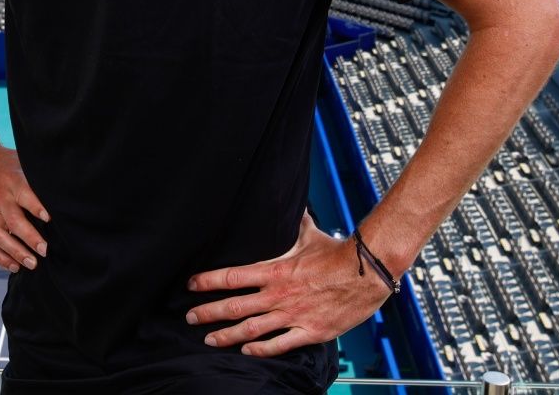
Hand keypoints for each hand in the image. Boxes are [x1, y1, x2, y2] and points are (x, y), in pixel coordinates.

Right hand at [0, 139, 49, 272]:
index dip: (37, 207)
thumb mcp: (22, 162)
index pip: (26, 196)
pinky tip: (13, 266)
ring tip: (31, 263)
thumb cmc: (4, 161)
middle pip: (14, 221)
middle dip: (29, 238)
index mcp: (13, 182)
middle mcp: (0, 199)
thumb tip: (63, 190)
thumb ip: (37, 178)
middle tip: (44, 251)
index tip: (50, 219)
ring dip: (14, 252)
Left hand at [184, 212, 395, 356]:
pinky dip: (260, 350)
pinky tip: (247, 352)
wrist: (368, 272)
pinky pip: (280, 345)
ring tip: (209, 340)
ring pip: (251, 330)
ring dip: (227, 335)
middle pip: (234, 306)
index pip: (232, 276)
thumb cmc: (338, 253)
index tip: (191, 284)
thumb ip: (294, 224)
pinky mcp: (310, 331)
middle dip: (208, 313)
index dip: (208, 281)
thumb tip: (291, 206)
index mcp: (275, 270)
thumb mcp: (309, 235)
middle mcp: (279, 294)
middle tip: (190, 317)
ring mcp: (293, 315)